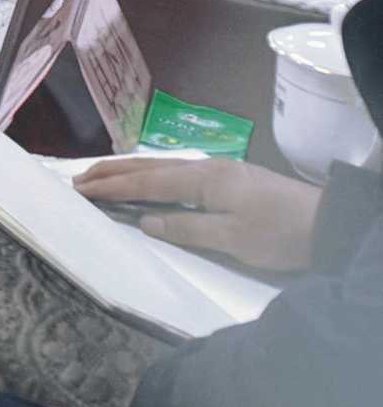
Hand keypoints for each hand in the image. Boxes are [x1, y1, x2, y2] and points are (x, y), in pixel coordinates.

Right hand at [76, 156, 323, 273]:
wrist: (328, 223)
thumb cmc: (279, 233)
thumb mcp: (233, 239)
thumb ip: (186, 228)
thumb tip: (146, 221)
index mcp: (202, 179)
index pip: (146, 182)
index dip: (111, 187)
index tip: (79, 190)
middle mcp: (205, 168)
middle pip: (149, 167)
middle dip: (111, 172)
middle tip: (78, 178)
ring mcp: (219, 172)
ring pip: (162, 167)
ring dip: (129, 172)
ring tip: (101, 176)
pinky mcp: (230, 181)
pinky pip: (176, 173)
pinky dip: (150, 176)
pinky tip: (147, 181)